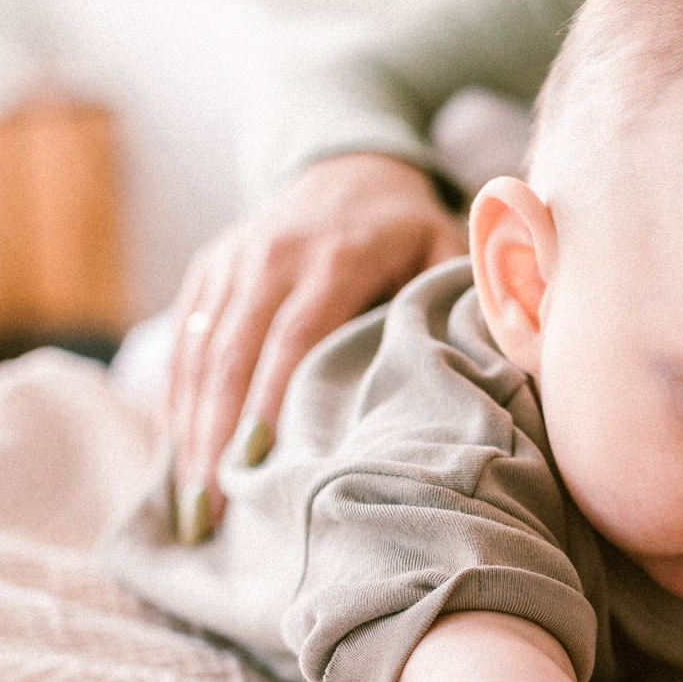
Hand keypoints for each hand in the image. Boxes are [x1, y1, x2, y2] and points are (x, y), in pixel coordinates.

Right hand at [166, 153, 464, 539]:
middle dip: (215, 436)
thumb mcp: (450, 248)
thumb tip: (506, 366)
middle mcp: (271, 254)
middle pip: (232, 355)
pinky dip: (176, 404)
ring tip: (187, 509)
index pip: (293, 337)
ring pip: (198, 354)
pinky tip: (176, 463)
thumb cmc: (412, 232)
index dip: (271, 403)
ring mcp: (230, 262)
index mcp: (335, 254)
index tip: (257, 467)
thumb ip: (466, 300)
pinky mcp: (205, 273)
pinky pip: (183, 344)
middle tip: (208, 514)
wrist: (349, 167)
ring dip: (186, 432)